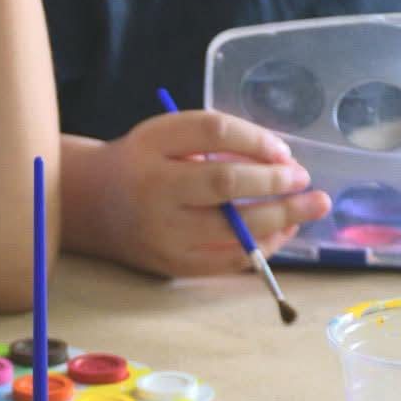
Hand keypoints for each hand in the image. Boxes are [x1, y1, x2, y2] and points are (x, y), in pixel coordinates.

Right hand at [71, 110, 330, 276]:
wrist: (91, 204)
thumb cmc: (142, 162)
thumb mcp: (166, 134)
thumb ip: (214, 140)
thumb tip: (278, 160)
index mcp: (152, 147)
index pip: (213, 134)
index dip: (255, 141)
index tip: (283, 150)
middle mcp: (153, 191)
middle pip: (225, 186)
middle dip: (275, 185)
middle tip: (307, 183)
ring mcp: (162, 235)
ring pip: (231, 231)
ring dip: (279, 220)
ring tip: (310, 208)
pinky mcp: (172, 266)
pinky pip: (226, 261)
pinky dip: (261, 248)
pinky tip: (282, 232)